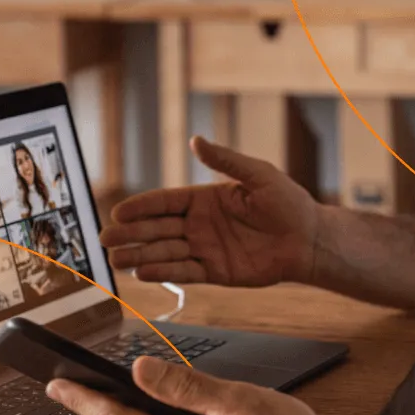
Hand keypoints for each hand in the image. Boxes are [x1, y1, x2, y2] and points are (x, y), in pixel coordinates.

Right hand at [100, 137, 319, 286]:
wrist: (308, 239)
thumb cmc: (288, 203)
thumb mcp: (258, 174)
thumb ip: (226, 160)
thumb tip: (196, 140)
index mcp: (206, 198)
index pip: (166, 201)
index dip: (142, 206)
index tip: (119, 211)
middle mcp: (200, 224)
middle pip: (157, 228)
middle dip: (131, 233)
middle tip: (106, 238)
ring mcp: (205, 248)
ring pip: (165, 252)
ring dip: (140, 255)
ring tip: (116, 260)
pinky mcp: (215, 272)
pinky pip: (185, 272)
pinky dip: (164, 273)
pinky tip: (144, 273)